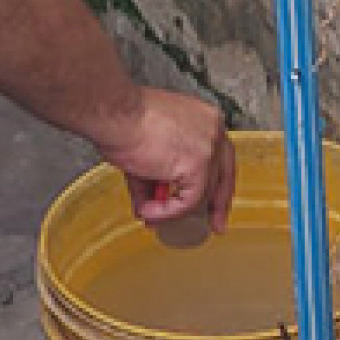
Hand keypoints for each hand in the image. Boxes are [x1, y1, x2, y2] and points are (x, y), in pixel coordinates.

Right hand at [96, 88, 234, 230]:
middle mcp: (213, 131)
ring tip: (149, 213)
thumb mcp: (148, 151)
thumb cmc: (123, 120)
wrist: (115, 113)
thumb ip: (154, 179)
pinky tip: (149, 212)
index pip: (222, 157)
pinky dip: (167, 212)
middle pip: (224, 175)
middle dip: (216, 205)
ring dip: (173, 210)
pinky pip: (188, 201)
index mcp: (205, 120)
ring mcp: (209, 148)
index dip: (218, 183)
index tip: (215, 204)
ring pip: (201, 192)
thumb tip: (149, 207)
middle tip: (212, 226)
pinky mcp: (198, 165)